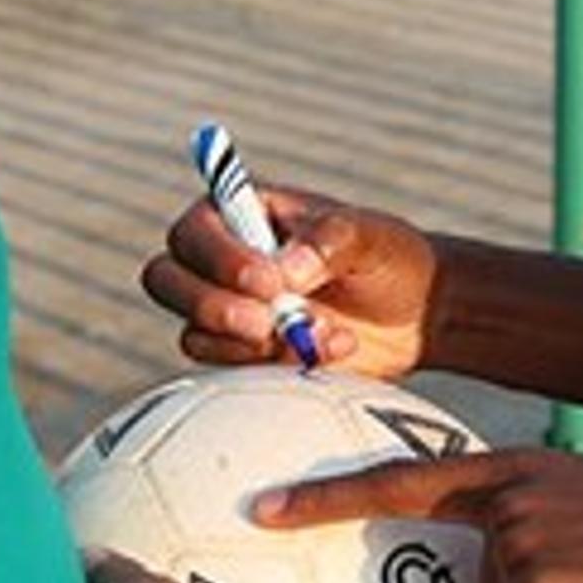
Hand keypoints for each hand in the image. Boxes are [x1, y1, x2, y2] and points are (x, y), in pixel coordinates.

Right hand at [140, 183, 437, 377]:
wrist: (418, 316)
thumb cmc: (390, 258)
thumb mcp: (370, 237)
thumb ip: (328, 242)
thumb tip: (283, 270)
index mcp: (241, 213)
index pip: (192, 230)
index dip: (219, 259)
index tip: (270, 282)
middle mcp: (221, 260)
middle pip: (164, 279)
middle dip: (212, 306)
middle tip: (267, 322)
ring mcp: (229, 311)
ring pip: (195, 333)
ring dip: (255, 343)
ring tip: (324, 332)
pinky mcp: (245, 355)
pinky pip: (229, 369)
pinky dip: (275, 366)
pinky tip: (330, 349)